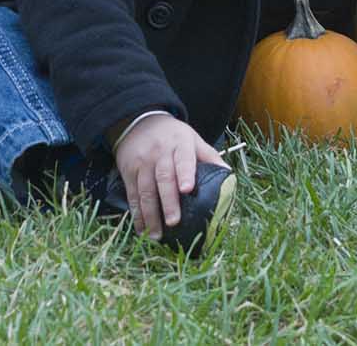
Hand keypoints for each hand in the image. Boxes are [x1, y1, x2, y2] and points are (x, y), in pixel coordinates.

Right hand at [110, 112, 226, 239]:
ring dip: (150, 214)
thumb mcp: (192, 139)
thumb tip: (228, 175)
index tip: (187, 189)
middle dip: (168, 202)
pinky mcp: (128, 171)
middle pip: (163, 178)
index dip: (185, 174)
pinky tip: (142, 229)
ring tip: (157, 235)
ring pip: (145, 190)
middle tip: (174, 222)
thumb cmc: (172, 136)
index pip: (184, 159)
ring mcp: (142, 163)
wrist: (137, 121)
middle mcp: (160, 153)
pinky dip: (136, 214)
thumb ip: (209, 156)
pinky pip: (133, 195)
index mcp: (180, 145)